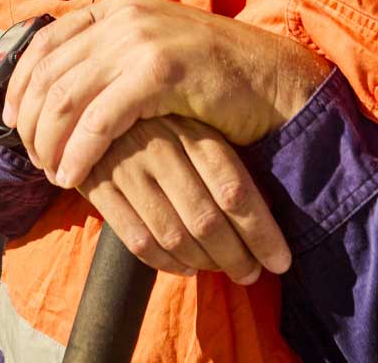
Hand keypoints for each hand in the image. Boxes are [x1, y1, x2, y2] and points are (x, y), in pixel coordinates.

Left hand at [1, 0, 328, 189]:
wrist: (270, 80)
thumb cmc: (210, 77)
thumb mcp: (153, 52)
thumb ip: (111, 57)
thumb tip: (55, 92)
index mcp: (119, 6)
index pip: (46, 41)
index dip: (20, 85)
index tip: (12, 123)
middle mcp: (124, 14)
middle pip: (48, 72)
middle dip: (30, 122)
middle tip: (32, 159)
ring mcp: (143, 39)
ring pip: (66, 97)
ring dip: (49, 143)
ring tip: (52, 173)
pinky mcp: (160, 71)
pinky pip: (100, 119)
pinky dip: (79, 152)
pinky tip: (74, 177)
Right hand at [77, 114, 289, 283]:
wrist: (99, 104)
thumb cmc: (167, 122)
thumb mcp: (199, 124)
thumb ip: (225, 160)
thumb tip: (269, 211)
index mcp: (193, 129)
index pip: (234, 189)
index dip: (260, 231)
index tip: (280, 260)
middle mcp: (160, 146)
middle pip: (206, 219)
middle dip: (236, 256)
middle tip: (253, 274)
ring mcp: (127, 166)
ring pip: (173, 235)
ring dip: (205, 263)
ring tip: (226, 271)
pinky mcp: (97, 185)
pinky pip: (137, 241)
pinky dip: (167, 263)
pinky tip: (187, 267)